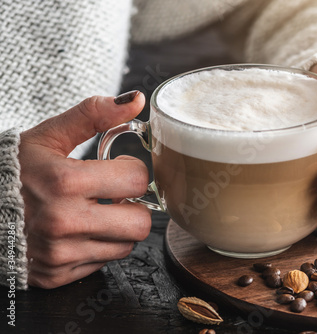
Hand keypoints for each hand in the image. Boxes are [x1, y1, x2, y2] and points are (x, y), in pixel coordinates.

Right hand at [19, 91, 151, 288]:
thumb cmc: (11, 170)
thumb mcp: (48, 136)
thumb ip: (93, 114)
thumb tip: (136, 99)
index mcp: (64, 181)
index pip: (138, 180)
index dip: (132, 170)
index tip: (118, 168)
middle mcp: (63, 222)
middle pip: (140, 223)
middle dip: (134, 205)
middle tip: (114, 195)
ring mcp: (58, 253)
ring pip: (126, 245)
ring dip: (118, 227)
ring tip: (94, 212)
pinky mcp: (54, 274)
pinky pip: (102, 262)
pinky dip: (97, 246)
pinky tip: (77, 232)